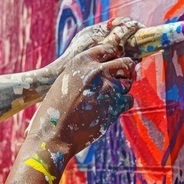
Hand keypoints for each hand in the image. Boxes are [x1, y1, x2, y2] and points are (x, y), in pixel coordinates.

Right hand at [33, 22, 138, 154]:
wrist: (54, 134)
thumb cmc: (56, 110)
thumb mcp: (66, 80)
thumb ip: (84, 72)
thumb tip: (104, 68)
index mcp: (82, 60)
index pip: (109, 49)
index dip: (114, 58)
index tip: (114, 66)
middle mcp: (96, 70)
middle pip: (124, 63)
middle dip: (124, 72)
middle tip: (120, 81)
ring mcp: (107, 87)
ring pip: (128, 82)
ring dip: (122, 90)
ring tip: (108, 100)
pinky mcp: (115, 104)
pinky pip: (128, 99)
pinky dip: (122, 105)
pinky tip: (109, 111)